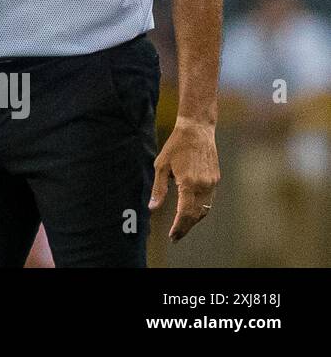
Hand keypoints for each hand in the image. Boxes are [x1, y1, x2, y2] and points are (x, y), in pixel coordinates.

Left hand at [150, 117, 219, 241]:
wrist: (197, 131)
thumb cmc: (176, 146)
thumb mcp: (161, 165)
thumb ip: (158, 189)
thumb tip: (152, 208)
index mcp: (189, 183)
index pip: (185, 212)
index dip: (179, 226)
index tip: (172, 236)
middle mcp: (203, 185)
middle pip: (196, 215)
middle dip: (186, 227)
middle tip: (175, 236)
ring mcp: (212, 183)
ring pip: (205, 210)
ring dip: (194, 220)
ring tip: (182, 227)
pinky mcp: (216, 180)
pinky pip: (209, 201)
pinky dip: (200, 210)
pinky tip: (191, 212)